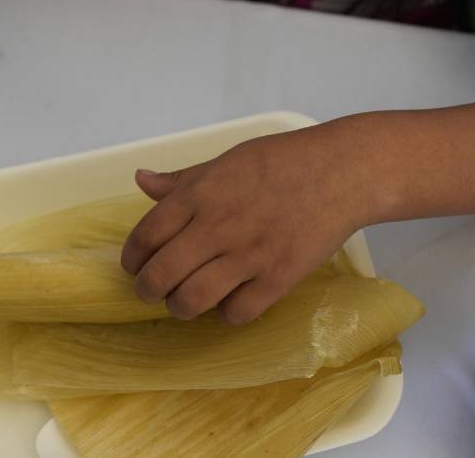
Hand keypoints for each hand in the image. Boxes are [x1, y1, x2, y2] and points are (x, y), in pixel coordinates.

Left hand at [120, 124, 379, 324]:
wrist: (341, 171)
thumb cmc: (283, 161)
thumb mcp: (227, 160)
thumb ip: (183, 178)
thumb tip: (142, 180)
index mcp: (201, 194)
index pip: (146, 236)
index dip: (133, 258)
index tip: (135, 265)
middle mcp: (218, 226)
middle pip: (161, 274)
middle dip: (148, 290)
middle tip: (153, 292)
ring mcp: (249, 254)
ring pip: (192, 300)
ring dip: (181, 307)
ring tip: (185, 302)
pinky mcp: (278, 277)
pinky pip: (238, 312)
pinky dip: (226, 313)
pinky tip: (230, 302)